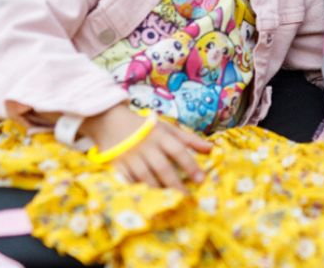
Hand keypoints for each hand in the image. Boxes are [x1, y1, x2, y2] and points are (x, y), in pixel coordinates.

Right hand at [81, 104, 211, 190]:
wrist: (111, 122)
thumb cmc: (145, 127)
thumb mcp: (167, 128)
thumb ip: (189, 139)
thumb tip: (212, 149)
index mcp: (160, 135)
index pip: (178, 150)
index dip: (190, 165)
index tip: (201, 180)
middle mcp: (145, 146)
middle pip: (162, 167)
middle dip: (176, 184)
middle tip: (187, 198)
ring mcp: (130, 157)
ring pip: (145, 177)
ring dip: (158, 190)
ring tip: (170, 202)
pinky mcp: (116, 166)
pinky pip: (127, 181)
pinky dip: (137, 190)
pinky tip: (147, 200)